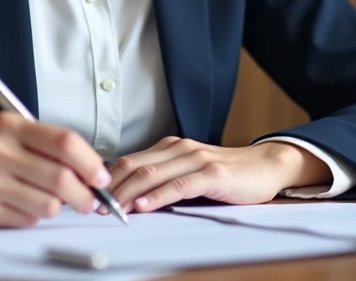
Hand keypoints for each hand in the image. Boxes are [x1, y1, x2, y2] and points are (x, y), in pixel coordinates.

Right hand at [0, 112, 111, 226]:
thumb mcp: (11, 132)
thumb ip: (48, 146)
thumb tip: (92, 171)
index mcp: (10, 125)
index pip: (64, 143)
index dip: (90, 162)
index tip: (101, 177)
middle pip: (60, 178)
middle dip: (84, 195)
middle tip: (90, 200)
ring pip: (47, 204)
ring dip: (59, 207)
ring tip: (51, 200)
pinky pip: (27, 220)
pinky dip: (35, 216)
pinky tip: (25, 205)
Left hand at [107, 137, 330, 213]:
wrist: (265, 167)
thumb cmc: (226, 175)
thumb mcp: (189, 172)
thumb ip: (163, 178)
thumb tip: (128, 197)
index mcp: (170, 146)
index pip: (129, 161)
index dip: (106, 179)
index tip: (89, 197)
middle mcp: (179, 148)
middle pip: (134, 166)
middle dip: (110, 188)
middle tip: (93, 206)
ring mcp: (196, 159)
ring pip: (152, 174)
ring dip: (127, 193)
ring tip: (111, 209)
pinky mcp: (212, 174)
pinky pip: (179, 185)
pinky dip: (158, 197)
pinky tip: (144, 207)